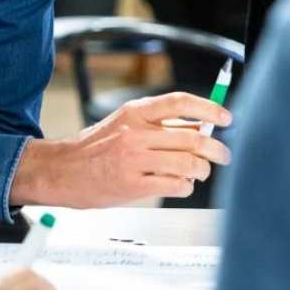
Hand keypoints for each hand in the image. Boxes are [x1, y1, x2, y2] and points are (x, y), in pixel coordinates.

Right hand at [9, 92, 231, 206]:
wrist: (63, 170)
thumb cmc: (96, 148)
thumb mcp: (123, 123)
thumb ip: (157, 124)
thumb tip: (200, 126)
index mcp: (134, 112)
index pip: (180, 102)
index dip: (209, 108)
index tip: (226, 117)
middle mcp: (136, 132)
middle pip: (192, 137)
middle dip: (216, 148)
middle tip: (223, 155)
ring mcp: (135, 159)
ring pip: (188, 163)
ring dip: (202, 170)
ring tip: (199, 173)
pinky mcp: (134, 185)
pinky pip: (176, 186)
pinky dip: (186, 187)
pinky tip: (180, 185)